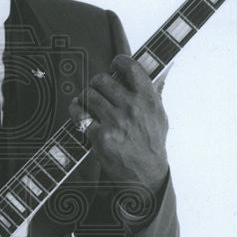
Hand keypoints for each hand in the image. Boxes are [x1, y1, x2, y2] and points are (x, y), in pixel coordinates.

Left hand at [70, 54, 168, 189]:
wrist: (145, 174)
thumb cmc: (152, 144)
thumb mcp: (160, 116)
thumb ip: (155, 93)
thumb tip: (161, 70)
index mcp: (148, 99)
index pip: (130, 67)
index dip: (118, 62)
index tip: (114, 65)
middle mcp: (132, 107)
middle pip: (102, 80)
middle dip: (96, 83)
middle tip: (96, 88)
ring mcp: (115, 122)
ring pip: (88, 95)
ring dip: (84, 97)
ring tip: (87, 102)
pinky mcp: (100, 136)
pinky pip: (79, 113)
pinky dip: (76, 111)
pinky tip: (79, 113)